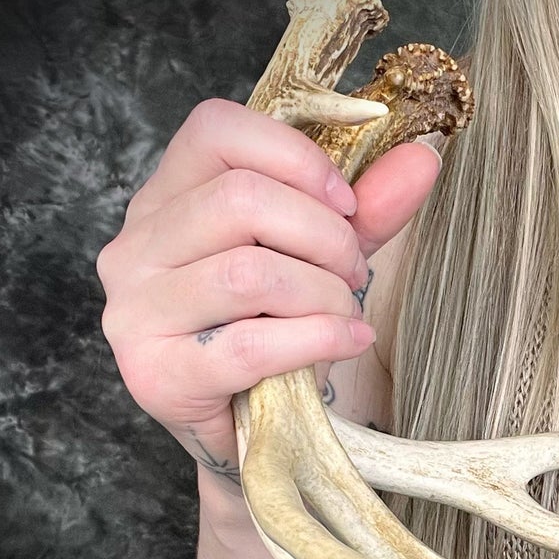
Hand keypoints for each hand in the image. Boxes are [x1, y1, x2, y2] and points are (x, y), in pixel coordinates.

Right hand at [96, 98, 439, 492]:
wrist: (255, 430)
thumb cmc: (278, 327)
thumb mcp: (323, 255)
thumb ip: (367, 207)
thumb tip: (423, 157)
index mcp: (166, 196)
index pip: (215, 128)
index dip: (296, 157)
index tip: (346, 204)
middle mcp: (136, 245)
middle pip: (240, 199)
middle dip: (325, 236)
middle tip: (355, 272)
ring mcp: (135, 310)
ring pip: (249, 272)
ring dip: (323, 292)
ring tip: (346, 311)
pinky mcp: (155, 374)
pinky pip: (250, 344)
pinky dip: (317, 339)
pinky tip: (346, 341)